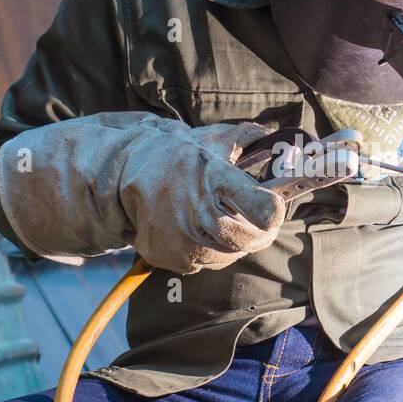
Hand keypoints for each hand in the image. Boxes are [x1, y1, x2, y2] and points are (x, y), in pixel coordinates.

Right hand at [122, 121, 287, 273]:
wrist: (126, 174)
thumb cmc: (178, 157)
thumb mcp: (211, 140)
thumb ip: (246, 137)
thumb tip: (276, 136)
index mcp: (214, 178)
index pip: (263, 208)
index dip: (275, 210)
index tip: (275, 206)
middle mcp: (198, 211)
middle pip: (249, 240)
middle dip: (261, 233)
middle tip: (261, 225)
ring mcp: (181, 238)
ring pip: (229, 256)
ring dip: (234, 244)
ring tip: (223, 223)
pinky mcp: (169, 256)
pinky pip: (204, 265)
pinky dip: (208, 253)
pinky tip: (199, 232)